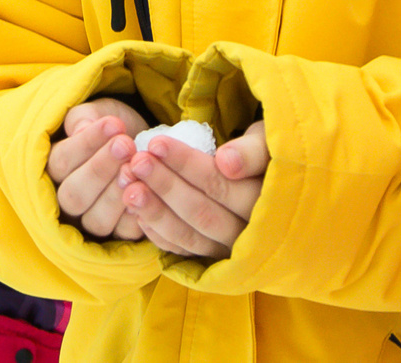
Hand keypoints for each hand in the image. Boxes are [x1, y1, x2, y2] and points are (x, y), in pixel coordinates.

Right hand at [45, 98, 150, 240]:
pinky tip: (149, 191)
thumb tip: (80, 129)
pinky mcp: (121, 234)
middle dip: (101, 169)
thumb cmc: (116, 128)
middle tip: (126, 145)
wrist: (144, 144)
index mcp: (58, 167)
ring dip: (117, 193)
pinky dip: (137, 213)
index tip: (114, 124)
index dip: (87, 143)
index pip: (62, 161)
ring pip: (96, 219)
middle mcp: (70, 198)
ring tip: (136, 168)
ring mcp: (93, 219)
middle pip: (74, 195)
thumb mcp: (99, 112)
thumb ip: (84, 118)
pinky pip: (125, 232)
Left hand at [118, 119, 265, 260]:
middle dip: (164, 186)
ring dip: (154, 211)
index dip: (185, 164)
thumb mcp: (268, 142)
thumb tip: (227, 163)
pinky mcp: (213, 258)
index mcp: (265, 203)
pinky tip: (136, 210)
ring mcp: (229, 251)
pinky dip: (157, 232)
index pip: (219, 185)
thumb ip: (252, 152)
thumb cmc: (266, 154)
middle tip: (136, 162)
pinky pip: (181, 251)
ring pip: (187, 236)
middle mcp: (249, 235)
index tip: (156, 143)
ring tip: (128, 186)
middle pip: (199, 212)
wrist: (272, 186)